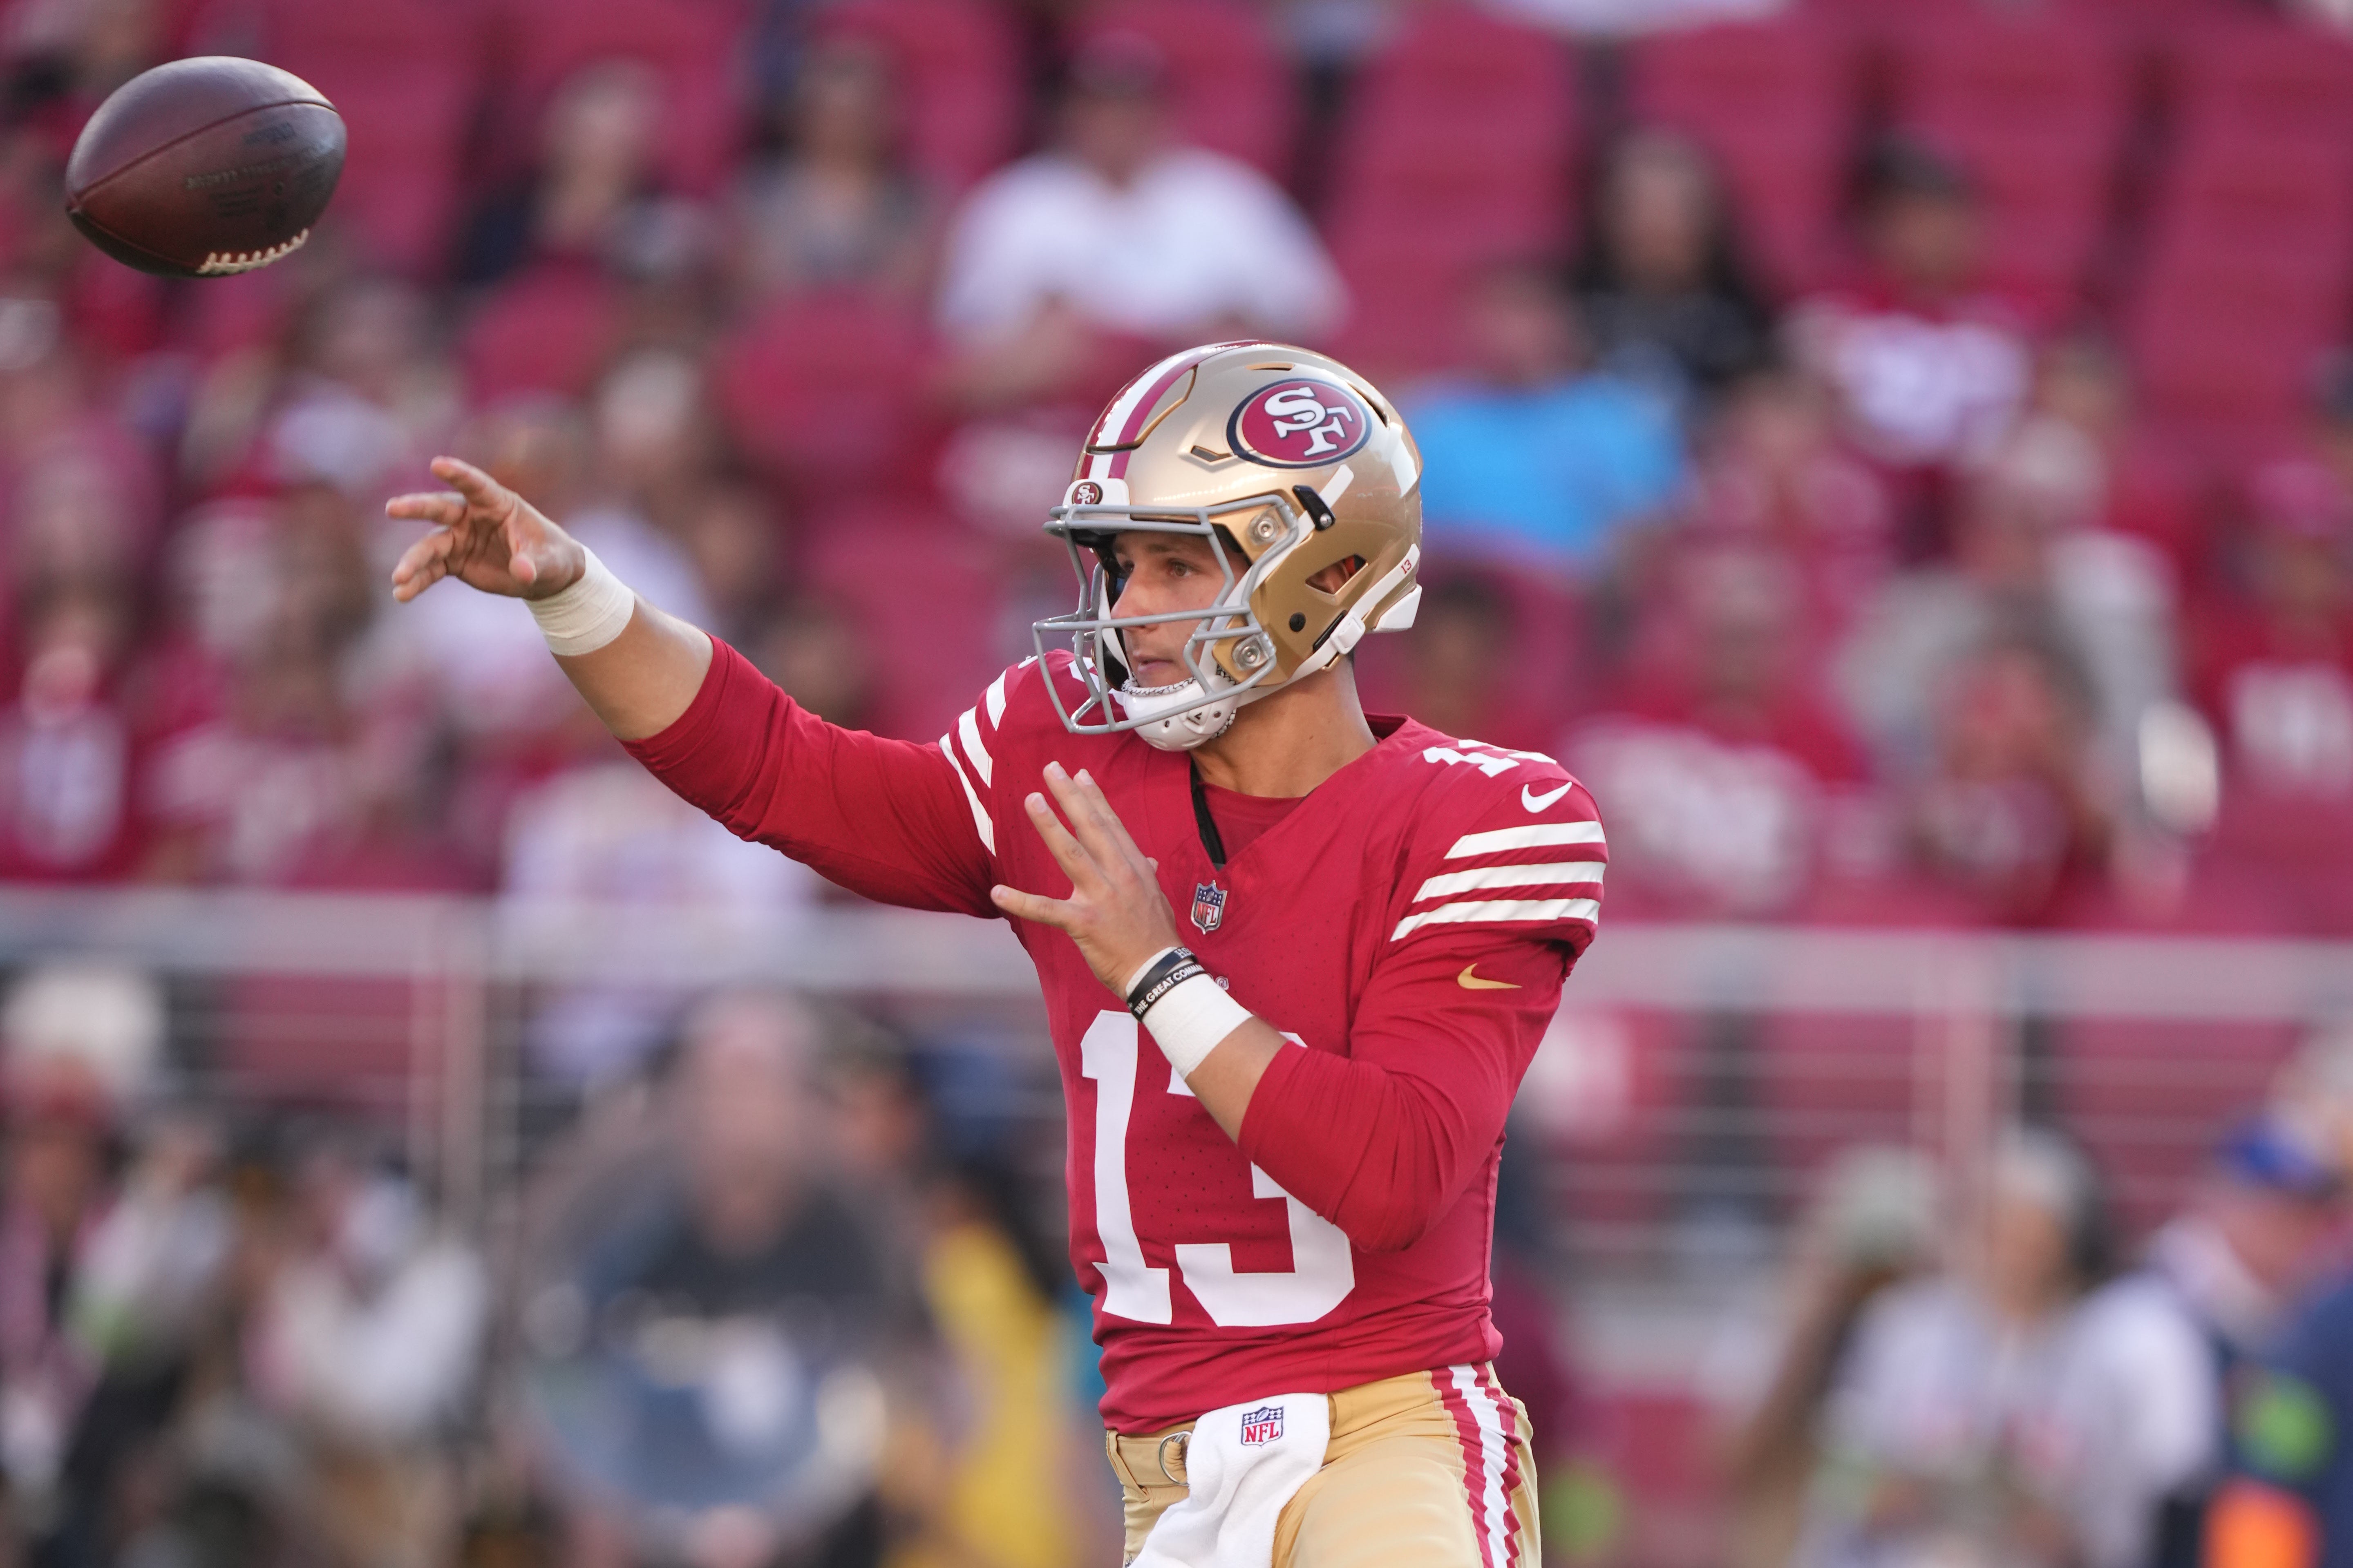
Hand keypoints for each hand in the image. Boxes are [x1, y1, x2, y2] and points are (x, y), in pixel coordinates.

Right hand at [386, 455, 583, 603]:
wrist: (543, 575)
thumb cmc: (550, 556)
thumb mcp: (549, 561)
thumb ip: (533, 563)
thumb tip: (522, 572)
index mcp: (497, 503)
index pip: (476, 485)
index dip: (458, 474)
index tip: (437, 464)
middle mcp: (471, 516)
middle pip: (440, 508)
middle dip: (417, 508)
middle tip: (393, 508)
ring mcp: (459, 538)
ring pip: (430, 545)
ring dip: (413, 561)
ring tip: (398, 578)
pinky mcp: (454, 561)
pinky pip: (431, 570)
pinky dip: (417, 581)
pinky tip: (402, 594)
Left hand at [990, 763, 1179, 994]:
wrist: (1159, 972)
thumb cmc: (1157, 937)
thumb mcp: (1157, 898)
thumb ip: (1145, 875)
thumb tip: (1145, 860)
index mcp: (1134, 868)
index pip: (1111, 825)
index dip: (1094, 798)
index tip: (1080, 775)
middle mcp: (1118, 875)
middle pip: (1091, 828)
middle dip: (1069, 796)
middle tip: (1051, 770)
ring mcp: (1101, 897)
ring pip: (1070, 854)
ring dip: (1049, 825)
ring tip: (1032, 801)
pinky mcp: (1084, 923)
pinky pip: (1047, 910)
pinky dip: (1020, 902)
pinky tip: (997, 892)